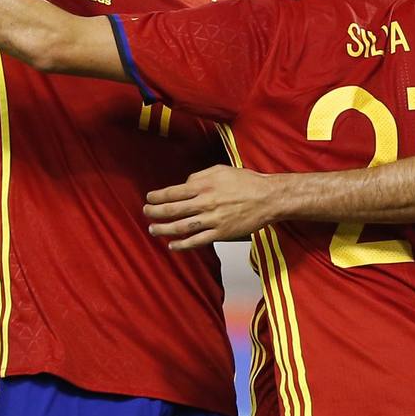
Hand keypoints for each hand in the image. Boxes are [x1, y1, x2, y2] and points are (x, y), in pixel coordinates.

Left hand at [143, 165, 277, 249]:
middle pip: (173, 210)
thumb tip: (184, 184)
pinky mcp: (221, 233)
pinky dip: (183, 245)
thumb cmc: (246, 182)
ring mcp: (213, 219)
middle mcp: (206, 202)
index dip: (158, 196)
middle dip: (155, 212)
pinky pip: (198, 241)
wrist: (268, 198)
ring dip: (164, 229)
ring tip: (153, 230)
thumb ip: (200, 176)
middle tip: (146, 213)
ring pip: (182, 227)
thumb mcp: (221, 170)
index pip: (174, 192)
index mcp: (205, 185)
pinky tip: (173, 246)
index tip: (149, 199)